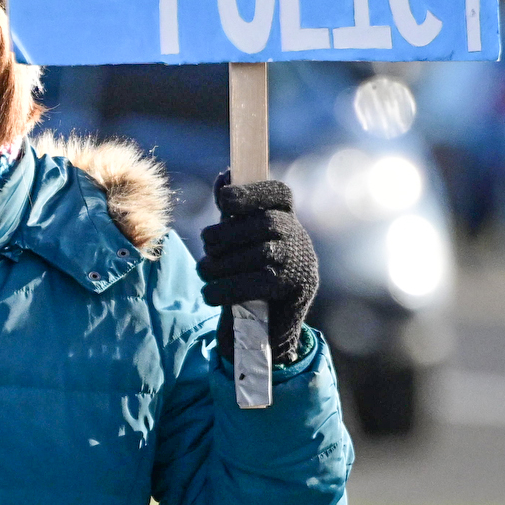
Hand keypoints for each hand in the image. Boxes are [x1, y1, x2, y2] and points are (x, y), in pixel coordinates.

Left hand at [197, 175, 318, 367]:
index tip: (225, 199)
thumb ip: (232, 212)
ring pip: (260, 254)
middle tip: (206, 244)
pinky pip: (259, 284)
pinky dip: (227, 289)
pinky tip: (209, 294)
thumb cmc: (247, 273)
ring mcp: (300, 263)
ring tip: (204, 271)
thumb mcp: (238, 240)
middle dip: (228, 233)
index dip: (251, 192)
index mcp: (285, 217)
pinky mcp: (295, 291)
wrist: (265, 327)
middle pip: (264, 224)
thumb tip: (225, 176)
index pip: (277, 193)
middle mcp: (298, 237)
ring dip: (223, 263)